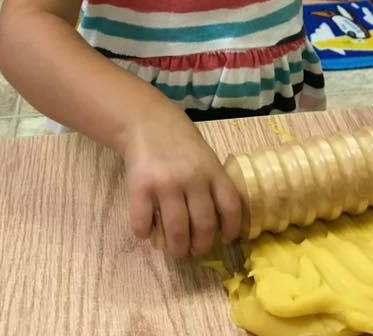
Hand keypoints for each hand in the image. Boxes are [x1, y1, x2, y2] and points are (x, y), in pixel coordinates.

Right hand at [121, 104, 242, 258]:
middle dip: (200, 246)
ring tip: (174, 249)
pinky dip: (145, 234)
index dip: (231, 228)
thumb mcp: (205, 158)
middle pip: (204, 226)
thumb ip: (213, 184)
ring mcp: (166, 184)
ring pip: (177, 231)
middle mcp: (193, 179)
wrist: (147, 122)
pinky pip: (144, 224)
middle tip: (193, 249)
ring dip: (176, 248)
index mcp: (213, 171)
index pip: (231, 207)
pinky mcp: (141, 187)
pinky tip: (147, 231)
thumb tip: (220, 223)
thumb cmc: (180, 143)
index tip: (226, 239)